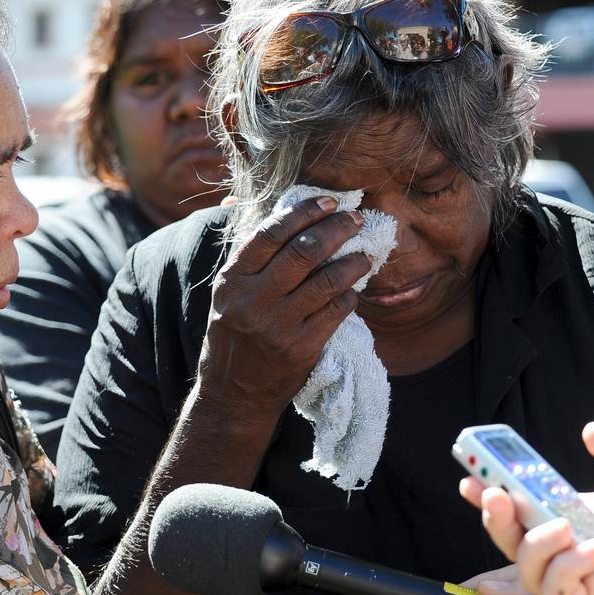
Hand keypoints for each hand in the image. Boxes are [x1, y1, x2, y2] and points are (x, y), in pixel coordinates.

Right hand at [197, 196, 371, 416]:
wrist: (233, 393)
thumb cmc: (234, 334)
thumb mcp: (227, 293)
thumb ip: (251, 256)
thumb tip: (281, 210)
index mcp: (232, 279)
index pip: (271, 233)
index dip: (304, 212)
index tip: (328, 201)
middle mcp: (253, 299)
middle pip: (304, 251)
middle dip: (337, 229)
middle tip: (356, 219)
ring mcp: (278, 325)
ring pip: (327, 280)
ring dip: (353, 262)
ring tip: (365, 254)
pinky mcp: (302, 348)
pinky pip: (337, 311)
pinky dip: (350, 295)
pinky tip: (355, 289)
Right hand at [460, 420, 593, 594]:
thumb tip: (588, 433)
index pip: (532, 507)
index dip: (498, 492)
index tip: (469, 474)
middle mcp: (586, 549)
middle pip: (519, 540)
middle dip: (495, 517)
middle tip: (488, 492)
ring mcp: (592, 581)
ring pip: (530, 570)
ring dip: (533, 544)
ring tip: (560, 525)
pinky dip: (565, 570)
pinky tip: (593, 551)